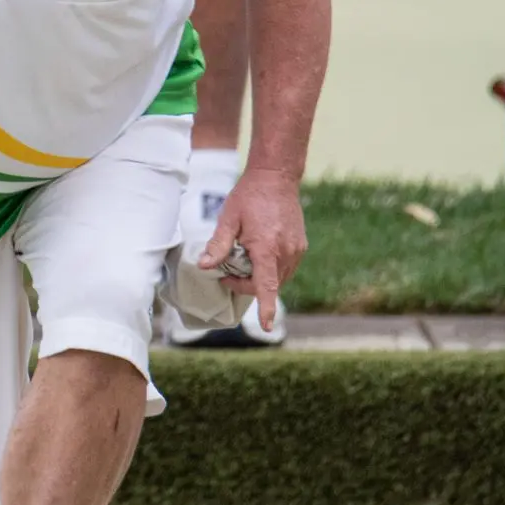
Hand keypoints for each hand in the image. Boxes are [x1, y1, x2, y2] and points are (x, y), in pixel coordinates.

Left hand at [197, 168, 306, 331]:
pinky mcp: (300, 245)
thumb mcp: (228, 219)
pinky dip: (271, 269)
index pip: (267, 286)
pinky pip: (286, 268)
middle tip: (227, 273)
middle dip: (247, 285)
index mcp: (267, 248)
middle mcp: (286, 252)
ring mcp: (296, 250)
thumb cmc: (249, 196)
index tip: (267, 326)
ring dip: (260, 278)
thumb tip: (204, 266)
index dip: (267, 308)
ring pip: (279, 278)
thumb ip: (218, 245)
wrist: (276, 177)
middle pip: (268, 285)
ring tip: (242, 261)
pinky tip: (258, 256)